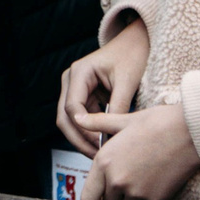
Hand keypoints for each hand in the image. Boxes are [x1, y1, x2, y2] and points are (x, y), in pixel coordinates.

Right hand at [56, 22, 150, 153]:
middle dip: (78, 139)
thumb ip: (118, 108)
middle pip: (64, 117)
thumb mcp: (127, 82)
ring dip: (82, 138)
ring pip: (69, 121)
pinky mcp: (82, 95)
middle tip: (96, 157)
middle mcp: (71, 80)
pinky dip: (89, 132)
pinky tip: (103, 144)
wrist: (135, 42)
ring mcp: (74, 88)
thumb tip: (112, 137)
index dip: (85, 129)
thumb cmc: (132, 57)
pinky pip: (81, 118)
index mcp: (79, 72)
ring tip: (100, 154)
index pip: (72, 108)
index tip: (101, 144)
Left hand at [75, 103, 199, 199]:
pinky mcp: (155, 199)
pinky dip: (148, 196)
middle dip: (113, 197)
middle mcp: (118, 181)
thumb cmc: (156, 123)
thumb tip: (77, 118)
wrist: (189, 133)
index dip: (95, 198)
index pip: (89, 198)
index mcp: (104, 162)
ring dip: (130, 197)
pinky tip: (156, 176)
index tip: (101, 194)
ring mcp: (137, 193)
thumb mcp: (123, 120)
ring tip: (142, 174)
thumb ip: (97, 123)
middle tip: (125, 180)